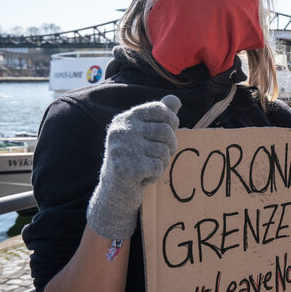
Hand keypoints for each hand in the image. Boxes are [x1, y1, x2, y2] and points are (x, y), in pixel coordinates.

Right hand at [87, 95, 180, 238]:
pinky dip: (155, 176)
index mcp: (125, 118)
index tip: (170, 132)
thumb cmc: (133, 159)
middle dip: (169, 147)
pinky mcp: (126, 168)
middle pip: (166, 131)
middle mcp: (121, 130)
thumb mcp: (144, 134)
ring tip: (147, 168)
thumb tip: (175, 99)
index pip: (160, 109)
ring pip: (164, 152)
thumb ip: (159, 116)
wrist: (115, 192)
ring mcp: (122, 148)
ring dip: (161, 164)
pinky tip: (142, 178)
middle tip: (158, 157)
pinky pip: (158, 167)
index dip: (172, 121)